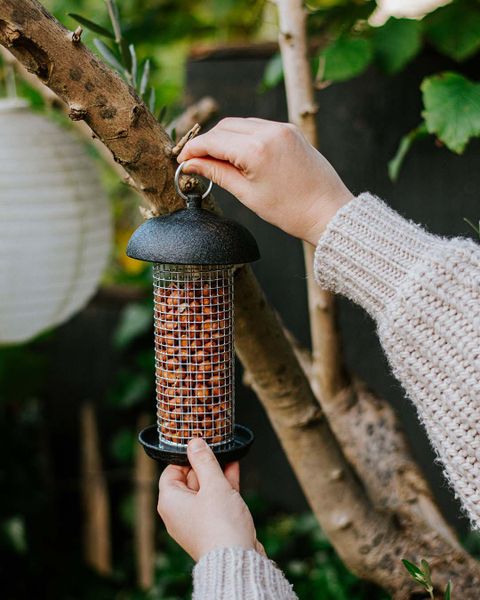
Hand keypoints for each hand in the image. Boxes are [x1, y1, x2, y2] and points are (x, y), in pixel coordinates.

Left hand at [157, 437, 261, 560]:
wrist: (237, 560)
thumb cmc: (220, 526)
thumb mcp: (213, 484)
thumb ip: (204, 460)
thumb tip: (194, 442)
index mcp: (170, 501)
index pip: (171, 471)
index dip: (185, 456)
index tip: (199, 445)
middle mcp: (179, 512)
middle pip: (189, 479)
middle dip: (204, 463)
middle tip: (216, 446)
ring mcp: (196, 520)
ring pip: (205, 489)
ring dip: (217, 473)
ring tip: (228, 454)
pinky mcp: (212, 526)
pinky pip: (215, 500)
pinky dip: (223, 486)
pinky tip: (234, 470)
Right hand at [177, 118, 352, 245]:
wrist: (327, 211)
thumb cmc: (290, 210)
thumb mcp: (247, 194)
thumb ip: (217, 173)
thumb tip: (192, 164)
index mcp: (256, 149)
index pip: (213, 141)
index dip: (193, 150)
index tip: (182, 161)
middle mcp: (269, 131)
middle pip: (224, 127)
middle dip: (208, 142)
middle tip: (197, 162)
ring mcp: (282, 128)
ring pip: (240, 124)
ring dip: (225, 138)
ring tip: (218, 162)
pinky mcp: (290, 130)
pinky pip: (258, 126)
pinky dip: (243, 137)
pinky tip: (240, 156)